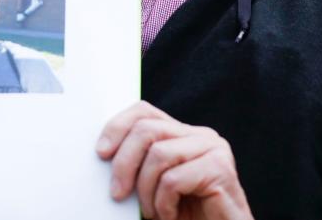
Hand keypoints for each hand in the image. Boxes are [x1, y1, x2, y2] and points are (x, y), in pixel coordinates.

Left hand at [96, 101, 252, 219]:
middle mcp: (200, 135)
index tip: (101, 153)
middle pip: (147, 129)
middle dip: (124, 163)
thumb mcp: (155, 186)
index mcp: (183, 134)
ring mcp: (213, 149)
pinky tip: (170, 216)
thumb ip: (139, 164)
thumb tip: (103, 152)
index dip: (118, 126)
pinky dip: (163, 204)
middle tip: (117, 194)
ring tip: (154, 213)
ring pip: (158, 154)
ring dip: (146, 192)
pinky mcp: (220, 169)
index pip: (144, 112)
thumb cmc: (186, 216)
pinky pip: (174, 179)